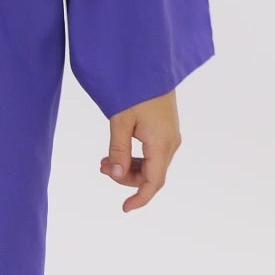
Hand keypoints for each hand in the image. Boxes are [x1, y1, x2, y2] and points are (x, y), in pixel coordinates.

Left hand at [98, 91, 182, 212]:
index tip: (124, 208)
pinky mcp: (166, 131)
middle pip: (150, 176)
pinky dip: (135, 158)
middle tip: (103, 167)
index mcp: (162, 143)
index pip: (153, 182)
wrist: (151, 65)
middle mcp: (171, 143)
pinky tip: (117, 152)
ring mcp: (170, 137)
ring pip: (151, 166)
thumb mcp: (121, 121)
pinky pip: (152, 154)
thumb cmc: (136, 90)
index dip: (139, 198)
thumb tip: (116, 174)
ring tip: (106, 161)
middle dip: (126, 178)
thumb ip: (118, 151)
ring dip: (129, 168)